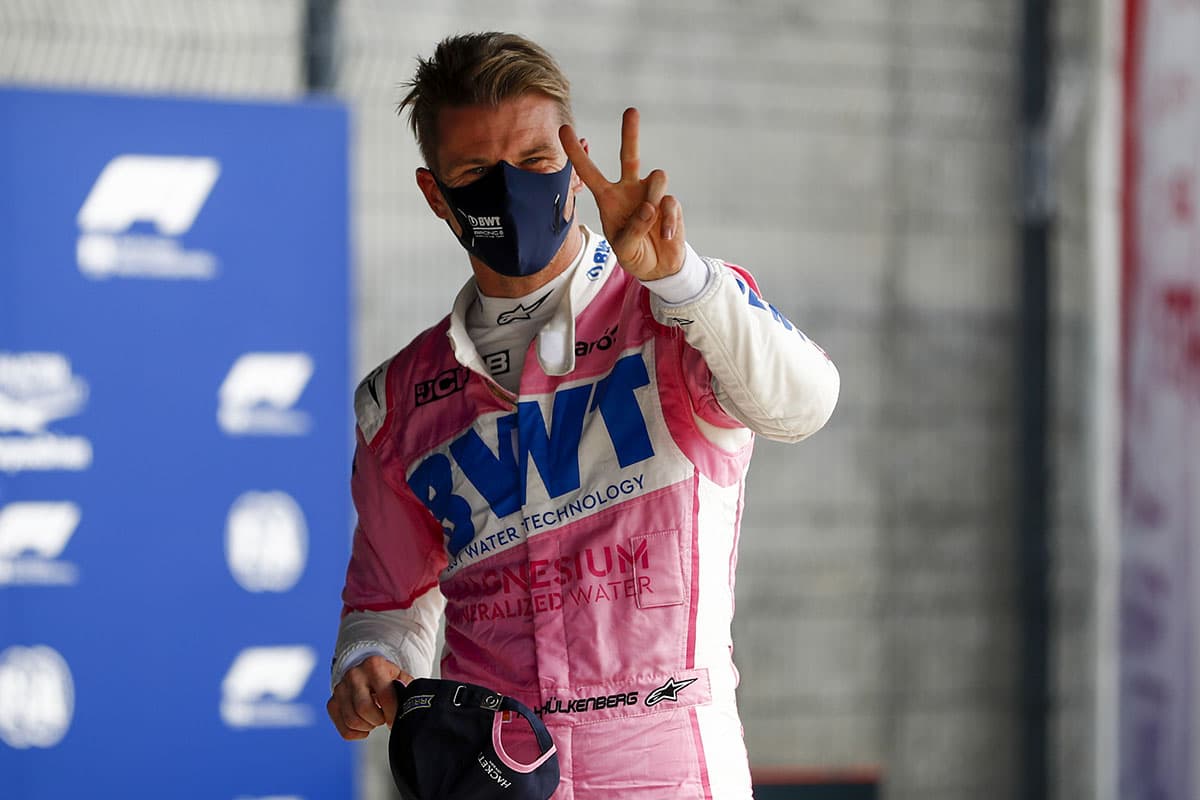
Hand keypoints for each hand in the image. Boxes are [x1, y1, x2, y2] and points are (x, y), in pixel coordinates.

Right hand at [326, 655, 412, 739]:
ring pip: (352, 721)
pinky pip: (344, 730)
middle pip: (364, 709)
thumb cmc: (387, 678)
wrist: (367, 672)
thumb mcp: (400, 677)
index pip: (384, 696)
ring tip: (375, 719)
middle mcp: (353, 674)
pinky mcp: (332, 702)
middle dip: (378, 719)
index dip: (393, 713)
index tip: (397, 719)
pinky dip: (357, 733)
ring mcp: (340, 688)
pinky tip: (365, 726)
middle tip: (384, 717)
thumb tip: (409, 706)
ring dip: (368, 726)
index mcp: (373, 665)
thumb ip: (406, 690)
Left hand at [560, 107, 685, 280]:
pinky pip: (669, 202)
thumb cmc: (634, 253)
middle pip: (630, 156)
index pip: (589, 173)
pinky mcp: (669, 203)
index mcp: (608, 199)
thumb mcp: (625, 248)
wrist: (659, 266)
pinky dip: (668, 221)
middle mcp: (628, 190)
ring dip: (654, 197)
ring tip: (651, 220)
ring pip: (657, 177)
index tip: (564, 129)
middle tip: (631, 110)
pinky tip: (665, 235)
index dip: (576, 153)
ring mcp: (650, 194)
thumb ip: (634, 229)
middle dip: (630, 133)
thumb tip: (650, 207)